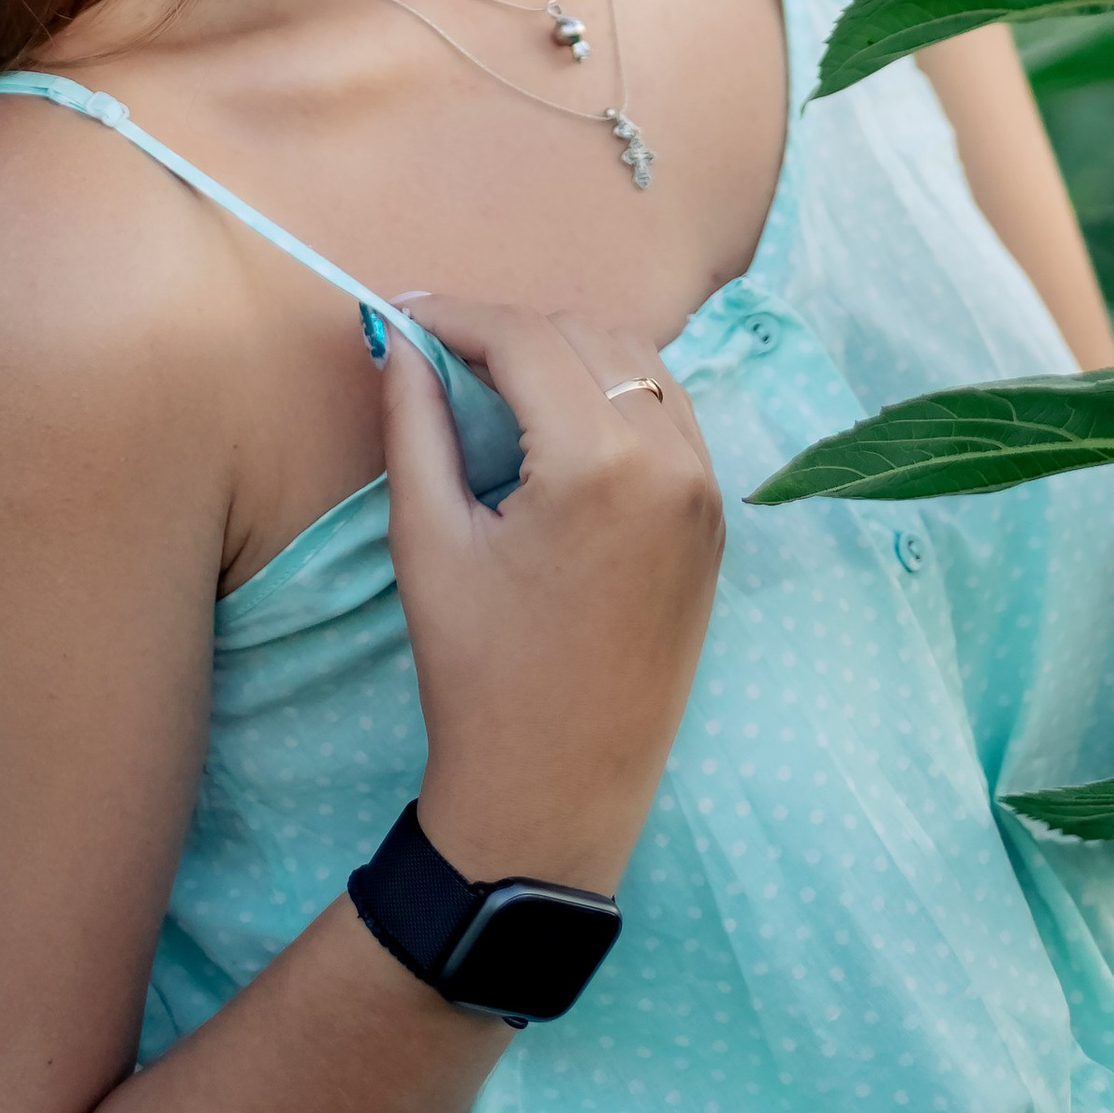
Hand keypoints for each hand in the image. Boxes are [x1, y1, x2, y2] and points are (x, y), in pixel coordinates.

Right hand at [377, 295, 723, 899]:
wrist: (556, 798)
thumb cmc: (478, 677)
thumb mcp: (428, 541)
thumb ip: (415, 421)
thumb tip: (397, 335)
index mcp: (599, 463)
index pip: (527, 339)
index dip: (459, 316)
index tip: (406, 314)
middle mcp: (671, 459)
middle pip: (584, 336)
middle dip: (509, 334)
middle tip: (441, 357)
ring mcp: (706, 489)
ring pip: (636, 363)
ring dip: (566, 355)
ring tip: (496, 385)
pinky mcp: (716, 520)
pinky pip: (668, 412)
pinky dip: (614, 393)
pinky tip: (560, 423)